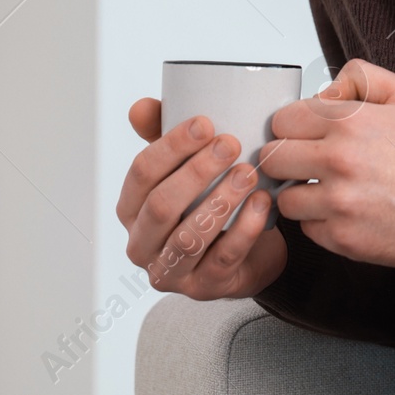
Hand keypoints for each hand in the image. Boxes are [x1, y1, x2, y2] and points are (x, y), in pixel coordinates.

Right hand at [117, 98, 287, 299]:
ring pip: (189, 237)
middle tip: (231, 144)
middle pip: (161, 206)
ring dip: (220, 201)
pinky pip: (224, 258)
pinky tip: (262, 203)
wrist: (246, 253)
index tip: (205, 123)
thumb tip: (141, 107)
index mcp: (131, 209)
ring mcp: (171, 271)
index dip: (170, 146)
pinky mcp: (204, 288)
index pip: (141, 173)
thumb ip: (163, 136)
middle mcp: (142, 244)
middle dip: (196, 171)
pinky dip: (245, 228)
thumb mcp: (185, 168)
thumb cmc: (206, 204)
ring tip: (248, 173)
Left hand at [263, 59, 394, 267]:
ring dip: (302, 194)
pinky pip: (306, 228)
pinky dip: (321, 222)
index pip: (283, 120)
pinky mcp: (342, 238)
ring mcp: (339, 203)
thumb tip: (325, 92)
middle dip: (288, 159)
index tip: (307, 136)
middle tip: (311, 163)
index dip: (295, 127)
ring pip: (284, 198)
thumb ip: (362, 77)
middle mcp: (339, 160)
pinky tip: (347, 211)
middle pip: (272, 158)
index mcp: (350, 122)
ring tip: (331, 190)